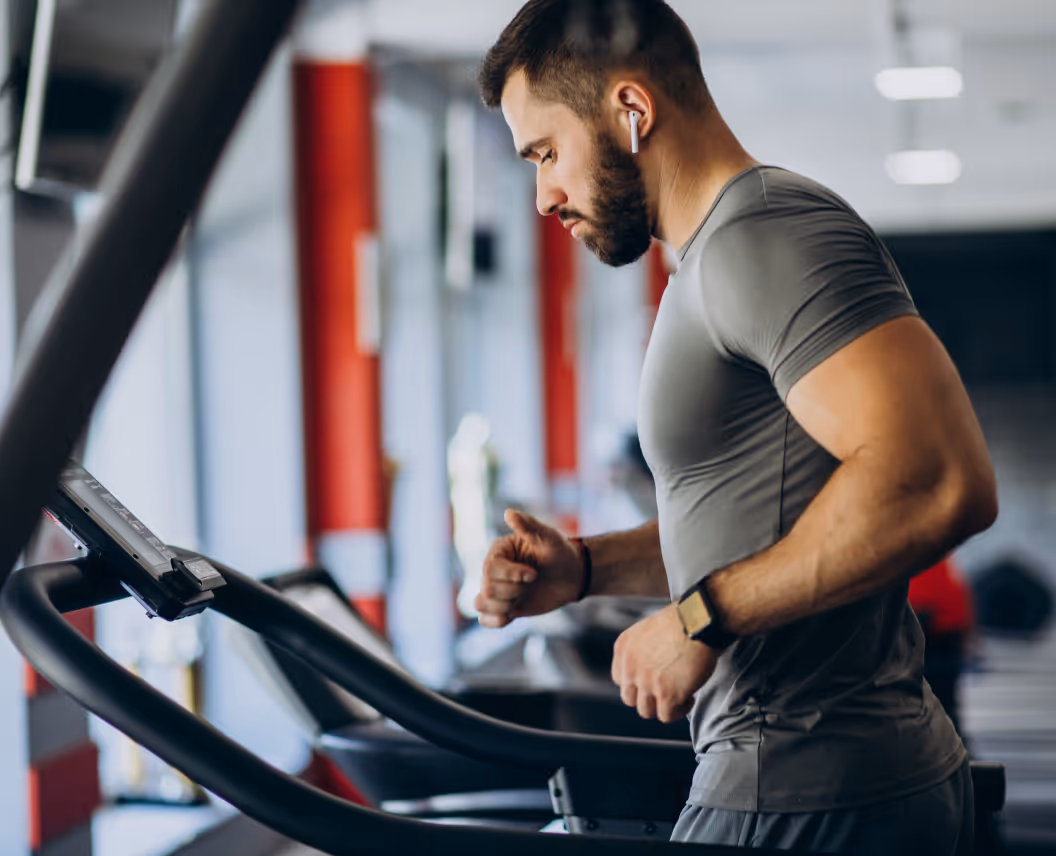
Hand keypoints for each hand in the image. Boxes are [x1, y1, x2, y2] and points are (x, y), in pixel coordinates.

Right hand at [474, 510, 584, 628]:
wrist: (571, 575)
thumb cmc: (560, 552)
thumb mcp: (548, 537)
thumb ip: (529, 526)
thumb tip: (509, 512)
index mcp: (499, 552)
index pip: (491, 569)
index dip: (512, 575)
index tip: (534, 574)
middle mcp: (493, 570)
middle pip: (487, 589)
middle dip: (514, 591)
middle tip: (533, 583)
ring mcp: (497, 589)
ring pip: (481, 604)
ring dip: (504, 606)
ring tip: (523, 597)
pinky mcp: (503, 606)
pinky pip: (485, 619)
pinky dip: (495, 620)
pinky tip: (511, 616)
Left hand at [611, 603, 718, 722]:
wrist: (700, 622)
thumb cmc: (684, 620)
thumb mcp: (650, 629)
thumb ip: (643, 649)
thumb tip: (652, 665)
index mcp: (624, 648)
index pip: (620, 679)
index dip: (637, 683)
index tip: (650, 682)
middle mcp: (631, 667)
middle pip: (630, 698)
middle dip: (648, 697)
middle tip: (665, 691)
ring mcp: (647, 683)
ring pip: (646, 711)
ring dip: (663, 706)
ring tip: (679, 695)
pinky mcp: (667, 695)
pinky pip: (667, 716)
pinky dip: (679, 710)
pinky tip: (690, 697)